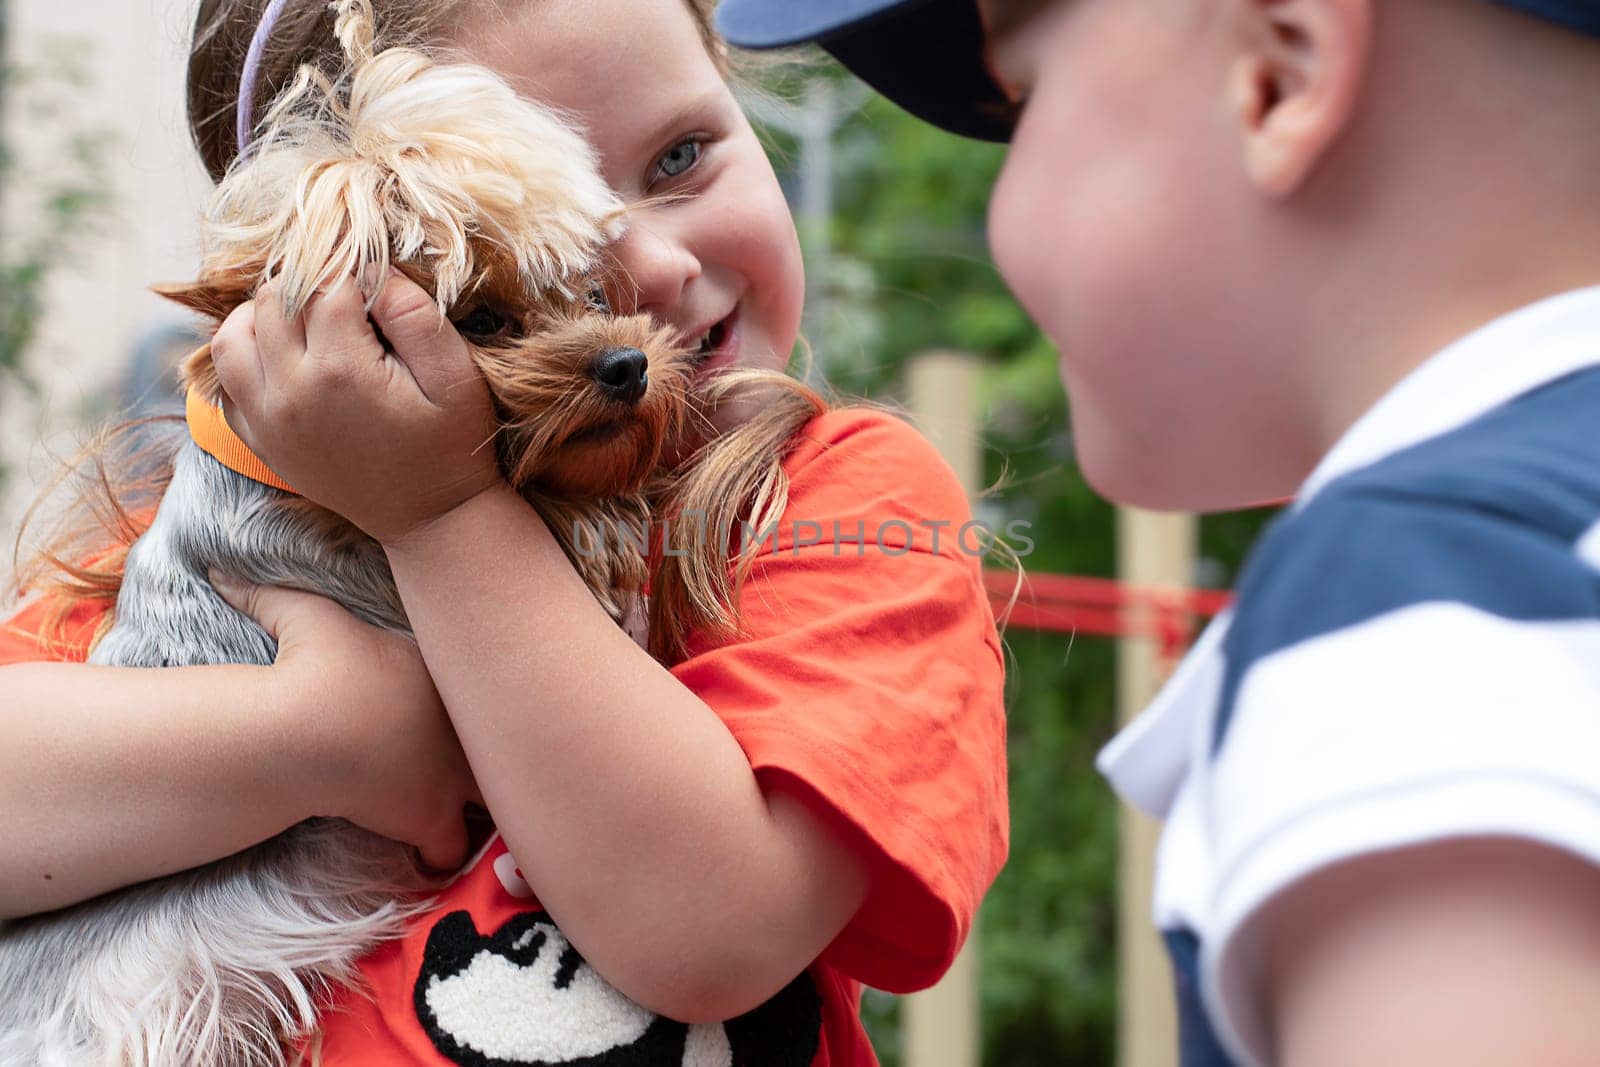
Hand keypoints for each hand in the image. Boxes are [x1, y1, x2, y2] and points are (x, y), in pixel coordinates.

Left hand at [210, 272, 502, 545]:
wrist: (430, 518)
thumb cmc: (450, 445)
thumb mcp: (455, 376)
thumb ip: (413, 315)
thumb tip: (370, 268)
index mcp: (340, 371)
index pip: (325, 283)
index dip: (351, 265)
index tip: (373, 270)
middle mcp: (288, 392)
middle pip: (274, 300)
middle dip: (308, 281)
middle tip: (346, 289)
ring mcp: (265, 418)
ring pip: (232, 334)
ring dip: (265, 312)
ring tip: (306, 313)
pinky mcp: (257, 438)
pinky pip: (225, 378)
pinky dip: (245, 352)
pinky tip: (284, 351)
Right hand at [211, 574, 484, 870]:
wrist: (312, 725)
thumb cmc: (313, 665)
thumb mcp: (300, 615)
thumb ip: (269, 594)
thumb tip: (218, 568)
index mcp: (444, 673)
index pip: (492, 675)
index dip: (487, 690)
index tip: (470, 701)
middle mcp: (463, 722)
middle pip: (514, 738)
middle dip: (508, 746)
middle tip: (491, 754)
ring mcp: (453, 771)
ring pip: (500, 797)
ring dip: (486, 805)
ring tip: (475, 808)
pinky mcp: (429, 816)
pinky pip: (452, 851)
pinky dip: (442, 856)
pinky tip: (428, 852)